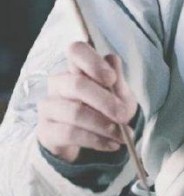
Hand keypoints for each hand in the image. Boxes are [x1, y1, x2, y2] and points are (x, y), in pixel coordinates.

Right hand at [37, 41, 137, 162]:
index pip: (76, 51)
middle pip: (77, 85)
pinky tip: (111, 144)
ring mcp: (49, 107)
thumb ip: (116, 81)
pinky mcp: (46, 131)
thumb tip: (112, 60)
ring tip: (122, 136)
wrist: (91, 141)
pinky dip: (96, 140)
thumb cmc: (106, 111)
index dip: (93, 62)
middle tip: (124, 115)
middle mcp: (59, 84)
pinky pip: (70, 134)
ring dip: (103, 126)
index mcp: (77, 68)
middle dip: (105, 101)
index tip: (111, 78)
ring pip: (75, 112)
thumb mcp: (119, 96)